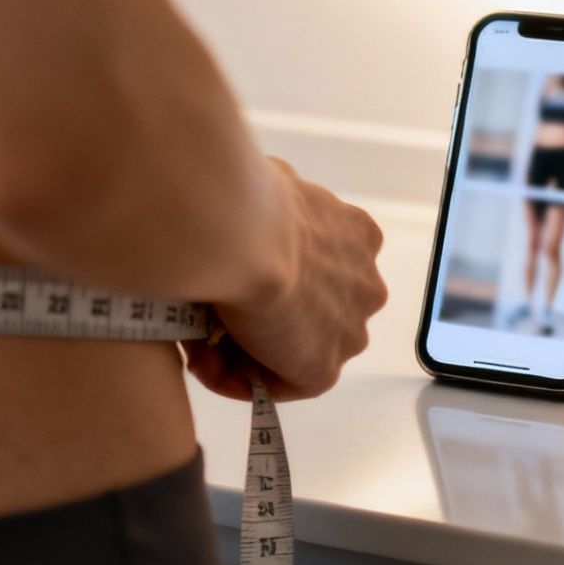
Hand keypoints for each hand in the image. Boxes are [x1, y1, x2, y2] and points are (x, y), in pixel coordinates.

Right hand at [186, 159, 386, 401]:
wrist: (238, 231)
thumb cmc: (245, 199)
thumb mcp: (266, 181)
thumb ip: (270, 199)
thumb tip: (247, 194)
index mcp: (356, 237)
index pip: (320, 268)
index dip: (274, 277)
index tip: (235, 277)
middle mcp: (364, 283)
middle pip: (310, 312)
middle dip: (265, 317)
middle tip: (210, 313)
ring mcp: (348, 330)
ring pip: (294, 350)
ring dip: (248, 348)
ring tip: (199, 340)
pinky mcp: (322, 369)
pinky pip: (277, 383)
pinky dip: (238, 377)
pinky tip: (205, 362)